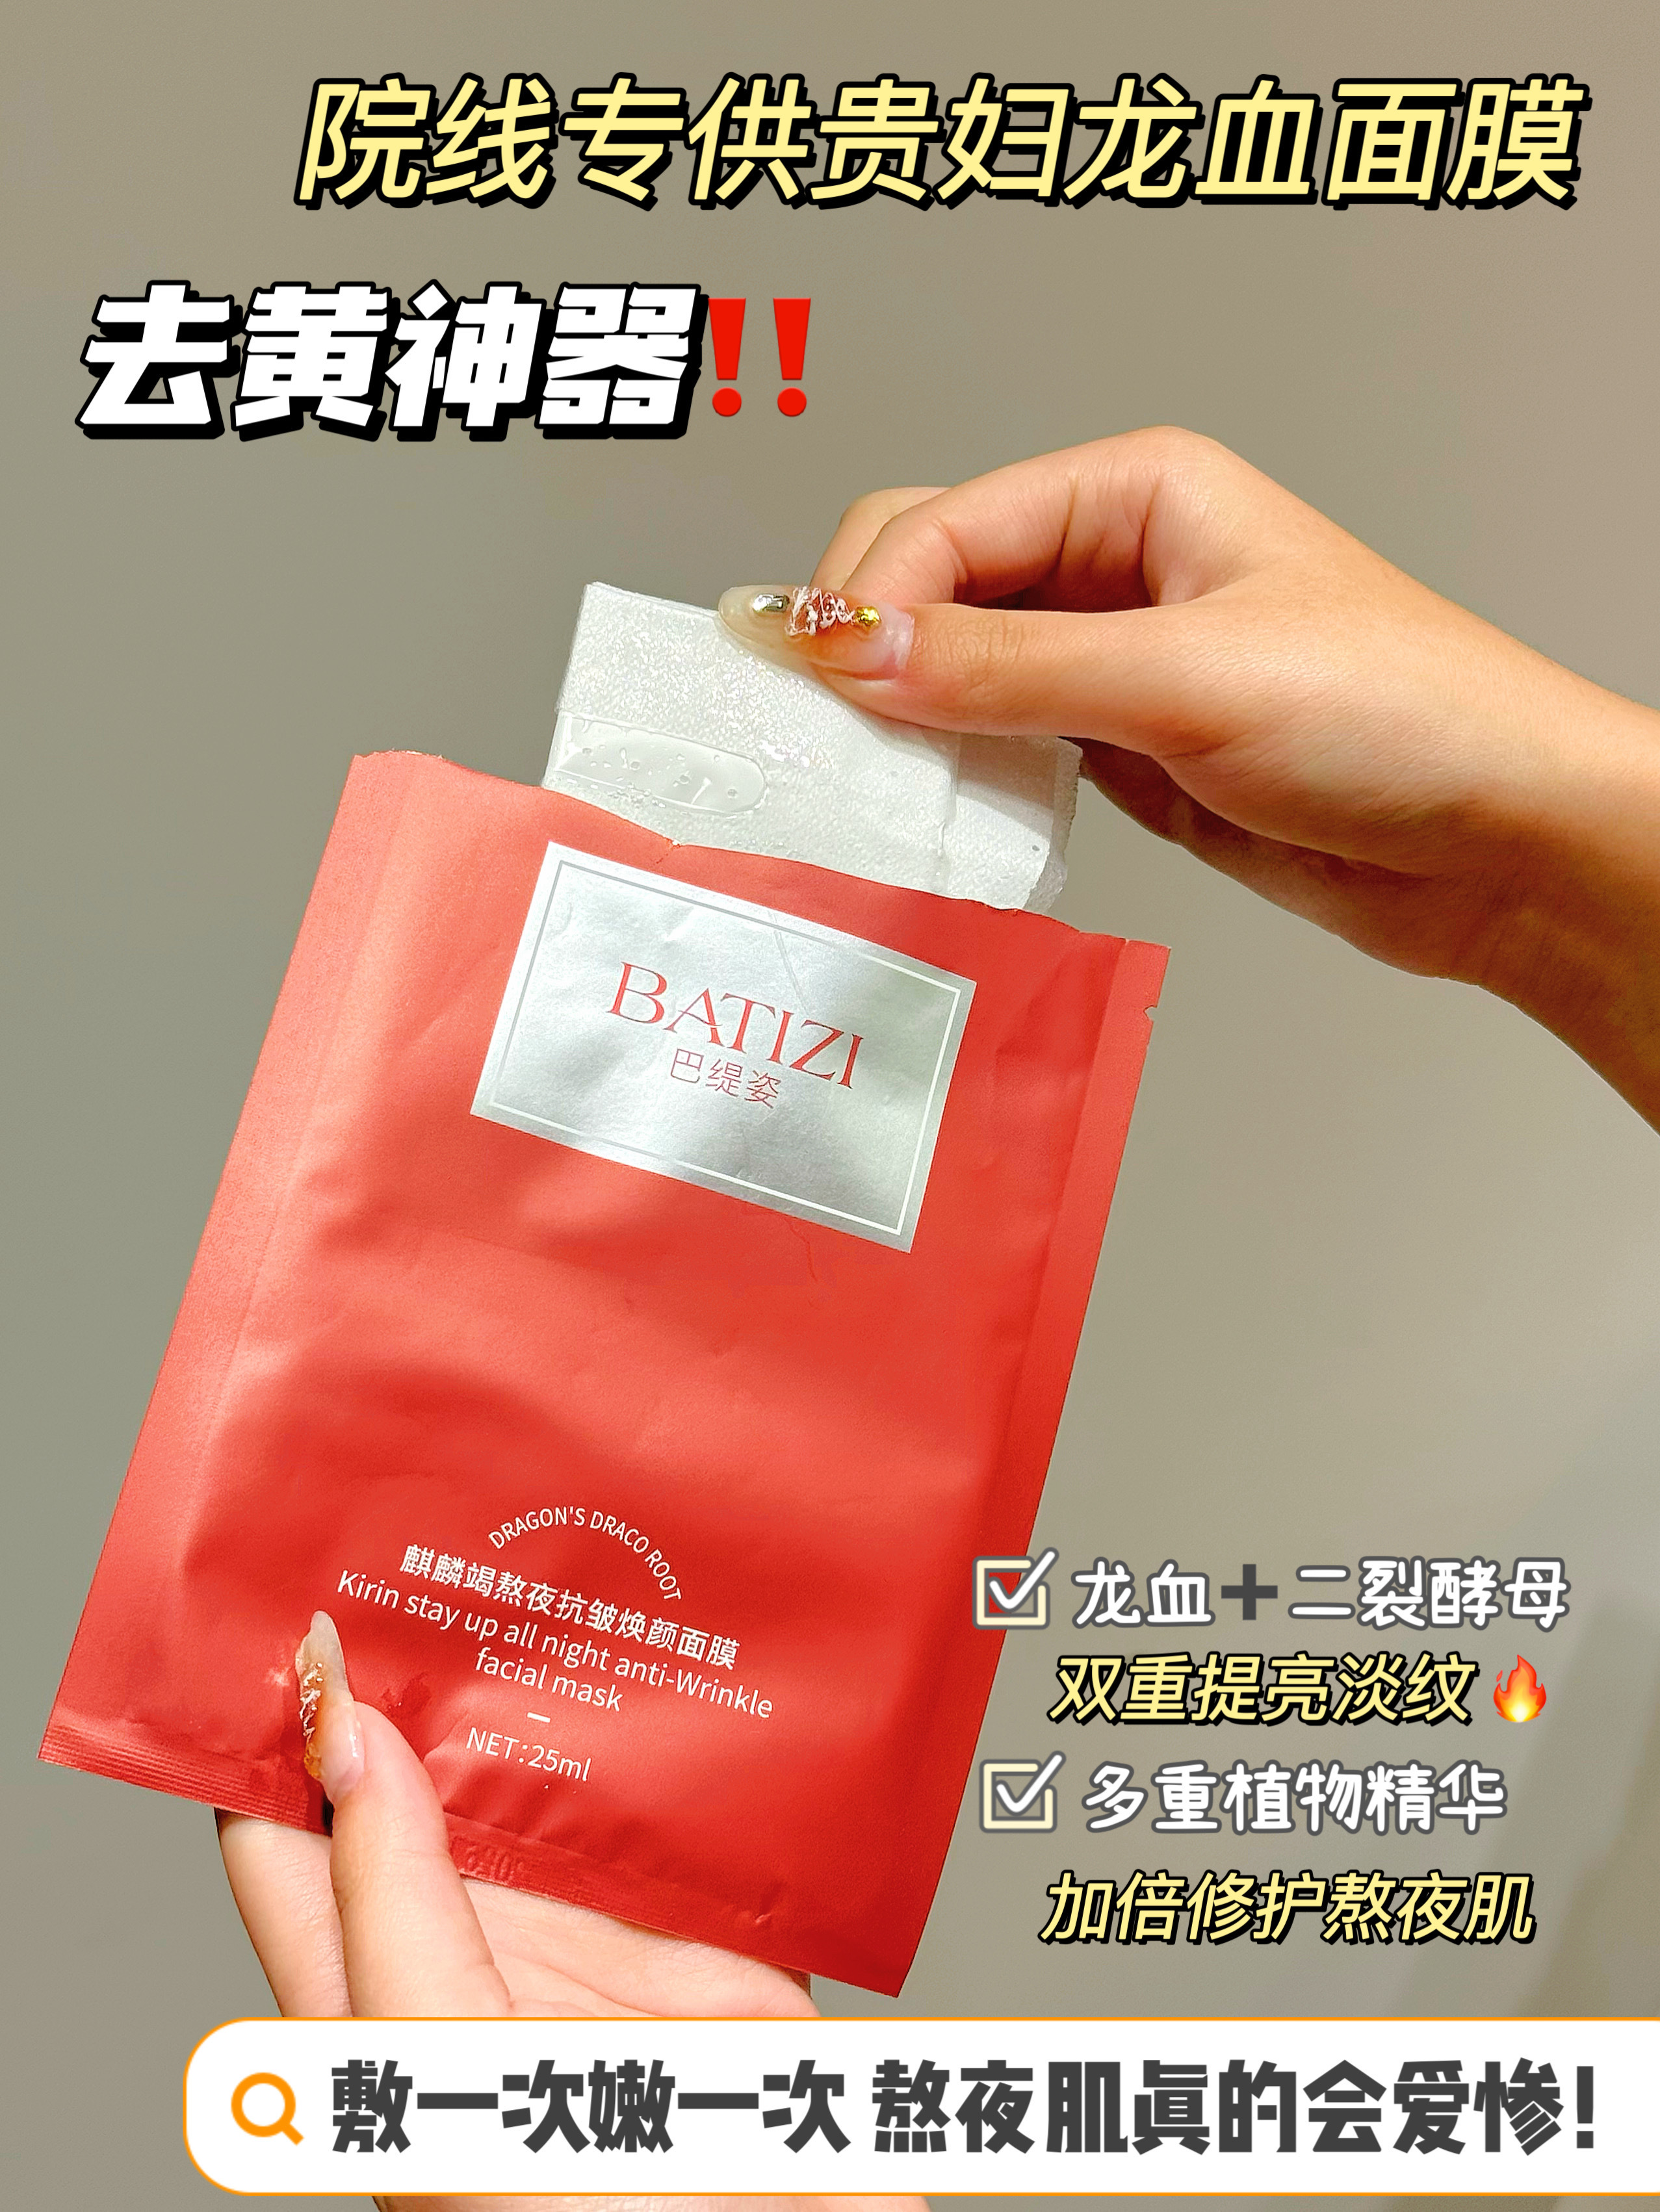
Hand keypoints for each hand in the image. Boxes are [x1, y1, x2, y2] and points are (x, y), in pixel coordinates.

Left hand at [219, 1614, 922, 2211]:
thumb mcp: (447, 2072)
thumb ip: (389, 1904)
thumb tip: (338, 1737)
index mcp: (379, 2003)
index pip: (285, 1839)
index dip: (270, 1725)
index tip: (283, 1596)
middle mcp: (481, 1958)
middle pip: (428, 1786)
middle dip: (423, 1669)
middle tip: (431, 1540)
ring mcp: (598, 1943)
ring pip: (557, 1779)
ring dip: (557, 1684)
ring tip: (550, 1567)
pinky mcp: (713, 1935)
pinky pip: (687, 1805)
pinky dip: (687, 1729)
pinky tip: (684, 1656)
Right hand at [717, 431, 1659, 1123]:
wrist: (1501, 839)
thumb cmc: (1403, 716)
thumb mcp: (1185, 679)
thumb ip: (1007, 667)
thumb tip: (854, 648)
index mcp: (1137, 489)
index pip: (948, 519)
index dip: (871, 597)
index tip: (815, 683)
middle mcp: (1117, 561)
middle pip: (935, 575)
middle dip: (873, 641)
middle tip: (825, 731)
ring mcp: (1115, 658)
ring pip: (957, 663)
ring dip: (905, 712)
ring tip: (864, 777)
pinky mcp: (1123, 746)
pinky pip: (1002, 740)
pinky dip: (957, 770)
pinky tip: (935, 806)